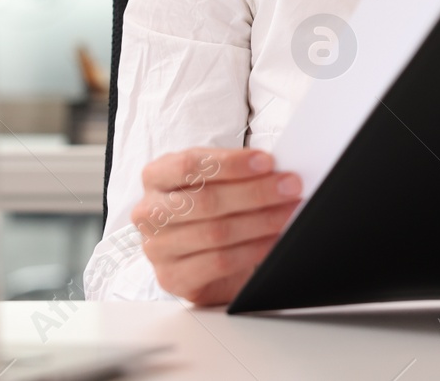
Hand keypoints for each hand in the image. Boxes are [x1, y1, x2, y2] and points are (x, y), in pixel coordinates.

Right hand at [132, 147, 302, 305]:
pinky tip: (273, 241)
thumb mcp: (215, 182)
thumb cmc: (210, 208)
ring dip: (260, 221)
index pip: (190, 164)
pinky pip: (218, 262)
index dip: (231, 163)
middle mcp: (149, 211)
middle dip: (255, 193)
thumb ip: (237, 172)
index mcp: (156, 176)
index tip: (268, 162)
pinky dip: (252, 250)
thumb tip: (277, 170)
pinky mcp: (172, 278)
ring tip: (289, 213)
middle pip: (206, 200)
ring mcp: (157, 248)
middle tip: (291, 187)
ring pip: (215, 232)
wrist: (200, 255)